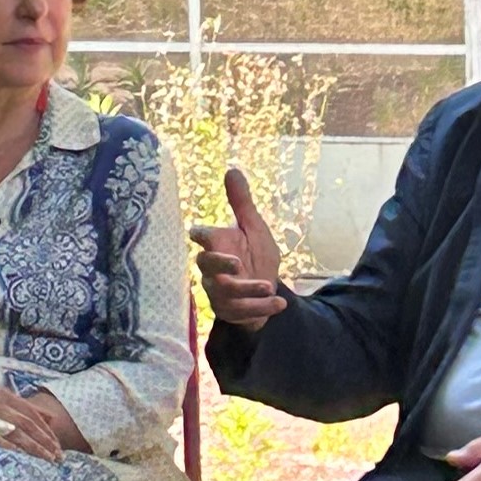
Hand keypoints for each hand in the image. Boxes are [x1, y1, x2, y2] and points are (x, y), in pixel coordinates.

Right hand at [0, 381, 77, 460]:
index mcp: (1, 394)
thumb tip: (46, 417)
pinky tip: (22, 456)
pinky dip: (10, 447)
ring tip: (47, 459)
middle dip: (45, 441)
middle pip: (27, 424)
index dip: (46, 429)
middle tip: (58, 456)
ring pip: (16, 432)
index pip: (31, 413)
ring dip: (34, 448)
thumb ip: (17, 407)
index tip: (57, 444)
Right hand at [195, 167, 287, 333]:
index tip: (201, 235)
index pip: (201, 237)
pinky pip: (242, 311)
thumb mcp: (254, 228)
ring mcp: (220, 291)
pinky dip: (262, 308)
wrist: (266, 291)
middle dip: (219, 265)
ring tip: (270, 286)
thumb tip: (232, 169)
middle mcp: (213, 268)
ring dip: (248, 290)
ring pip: (225, 292)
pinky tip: (280, 303)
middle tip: (238, 264)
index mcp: (217, 244)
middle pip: (205, 265)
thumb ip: (242, 203)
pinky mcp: (231, 311)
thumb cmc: (255, 255)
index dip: (200, 236)